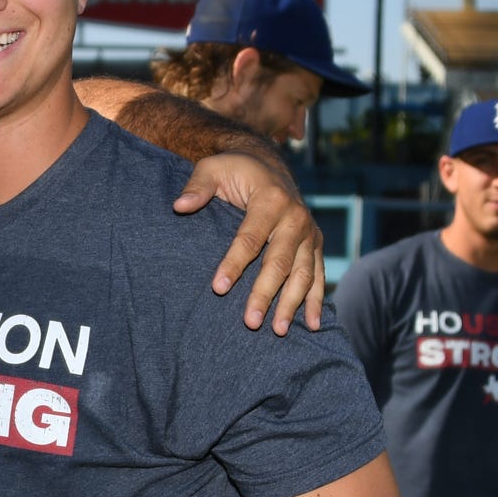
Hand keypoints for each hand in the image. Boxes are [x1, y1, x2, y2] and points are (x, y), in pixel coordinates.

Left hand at [172, 151, 324, 333]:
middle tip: (250, 323)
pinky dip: (316, 300)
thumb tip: (180, 206)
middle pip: (279, 262)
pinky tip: (312, 325)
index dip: (234, 264)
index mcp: (271, 200)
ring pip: (302, 274)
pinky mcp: (315, 244)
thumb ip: (198, 186)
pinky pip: (318, 275)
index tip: (218, 288)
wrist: (269, 165)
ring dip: (292, 304)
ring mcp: (309, 233)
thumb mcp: (214, 168)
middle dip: (265, 294)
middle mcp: (295, 218)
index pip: (250, 239)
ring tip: (278, 331)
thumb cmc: (237, 170)